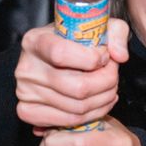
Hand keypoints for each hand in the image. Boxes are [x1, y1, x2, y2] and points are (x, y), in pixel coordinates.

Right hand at [13, 19, 128, 129]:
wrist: (49, 59)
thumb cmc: (72, 41)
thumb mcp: (95, 24)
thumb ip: (114, 32)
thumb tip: (120, 56)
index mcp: (35, 41)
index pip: (61, 54)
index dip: (92, 59)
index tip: (104, 56)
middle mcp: (26, 68)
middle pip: (77, 87)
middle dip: (106, 83)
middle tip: (113, 75)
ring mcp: (25, 93)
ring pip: (78, 107)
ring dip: (103, 100)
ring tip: (109, 88)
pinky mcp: (29, 112)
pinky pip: (69, 121)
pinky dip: (92, 115)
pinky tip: (98, 102)